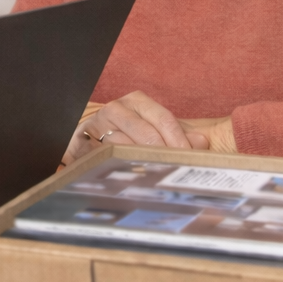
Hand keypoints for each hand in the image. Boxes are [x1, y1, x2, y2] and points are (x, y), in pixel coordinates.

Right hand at [63, 91, 224, 163]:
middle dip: (164, 156)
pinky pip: (100, 158)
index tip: (190, 159)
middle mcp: (116, 108)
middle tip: (176, 173)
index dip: (179, 141)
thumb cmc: (128, 132)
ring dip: (141, 166)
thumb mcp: (155, 129)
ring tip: (155, 179)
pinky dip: (114, 168)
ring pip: (125, 148)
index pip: (164, 119)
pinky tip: (127, 180)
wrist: (89, 135)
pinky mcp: (80, 142)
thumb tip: (202, 142)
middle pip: (146, 135)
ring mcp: (96, 125)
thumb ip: (178, 134)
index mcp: (137, 101)